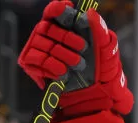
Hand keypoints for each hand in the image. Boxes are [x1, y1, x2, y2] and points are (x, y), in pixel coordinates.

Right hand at [17, 0, 132, 118]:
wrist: (95, 98)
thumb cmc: (102, 72)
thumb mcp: (106, 51)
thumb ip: (100, 31)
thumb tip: (91, 13)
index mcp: (65, 28)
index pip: (54, 12)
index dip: (57, 9)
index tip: (67, 9)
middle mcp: (49, 36)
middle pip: (47, 27)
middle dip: (66, 37)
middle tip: (82, 47)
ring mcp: (38, 49)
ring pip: (40, 42)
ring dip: (61, 54)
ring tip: (77, 65)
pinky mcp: (31, 65)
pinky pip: (34, 58)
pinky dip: (50, 65)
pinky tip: (63, 72)